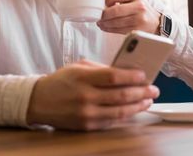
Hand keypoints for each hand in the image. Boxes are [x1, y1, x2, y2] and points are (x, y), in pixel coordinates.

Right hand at [26, 60, 159, 130]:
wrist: (38, 101)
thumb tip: (125, 72)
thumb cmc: (61, 81)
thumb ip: (100, 68)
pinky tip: (133, 109)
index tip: (144, 75)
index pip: (114, 77)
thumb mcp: (78, 67)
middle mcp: (85, 96)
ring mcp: (86, 113)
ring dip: (138, 106)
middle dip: (142, 92)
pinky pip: (111, 121)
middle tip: (154, 89)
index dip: (132, 76)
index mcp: (83, 78)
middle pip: (121, 95)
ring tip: (148, 100)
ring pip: (120, 111)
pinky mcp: (87, 126)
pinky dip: (125, 115)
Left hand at [97, 0, 159, 34]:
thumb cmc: (141, 8)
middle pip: (115, 10)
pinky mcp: (137, 29)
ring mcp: (138, 19)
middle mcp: (138, 6)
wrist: (155, 22)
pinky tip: (106, 27)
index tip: (100, 4)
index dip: (105, 0)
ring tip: (100, 23)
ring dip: (104, 23)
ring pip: (116, 22)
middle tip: (98, 16)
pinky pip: (119, 30)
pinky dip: (109, 29)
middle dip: (103, 15)